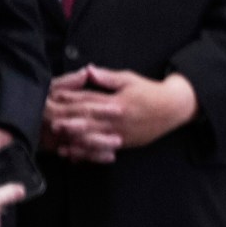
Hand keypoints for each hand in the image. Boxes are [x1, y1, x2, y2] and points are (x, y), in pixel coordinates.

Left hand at [42, 67, 196, 161]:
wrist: (173, 108)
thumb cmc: (150, 92)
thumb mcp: (130, 79)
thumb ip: (107, 77)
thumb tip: (88, 70)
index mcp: (117, 102)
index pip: (90, 100)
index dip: (71, 99)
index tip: (54, 98)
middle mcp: (118, 120)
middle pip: (89, 122)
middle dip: (69, 123)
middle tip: (51, 124)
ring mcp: (121, 133)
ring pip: (95, 139)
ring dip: (77, 143)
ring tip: (61, 146)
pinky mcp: (125, 143)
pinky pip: (104, 150)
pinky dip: (89, 154)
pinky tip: (77, 156)